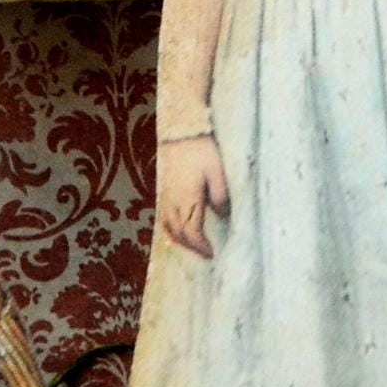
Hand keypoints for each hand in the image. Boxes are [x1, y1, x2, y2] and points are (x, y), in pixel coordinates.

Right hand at [158, 135, 228, 257]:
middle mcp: (173, 202)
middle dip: (192, 247)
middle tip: (206, 254)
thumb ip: (221, 196)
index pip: (191, 232)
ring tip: (195, 246)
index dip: (201, 246)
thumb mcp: (218, 171)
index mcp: (188, 199)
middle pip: (179, 234)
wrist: (182, 132)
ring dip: (181, 240)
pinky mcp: (164, 191)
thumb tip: (221, 215)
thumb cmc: (203, 150)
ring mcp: (166, 197)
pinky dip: (172, 229)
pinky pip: (164, 218)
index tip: (212, 253)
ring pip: (169, 227)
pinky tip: (181, 230)